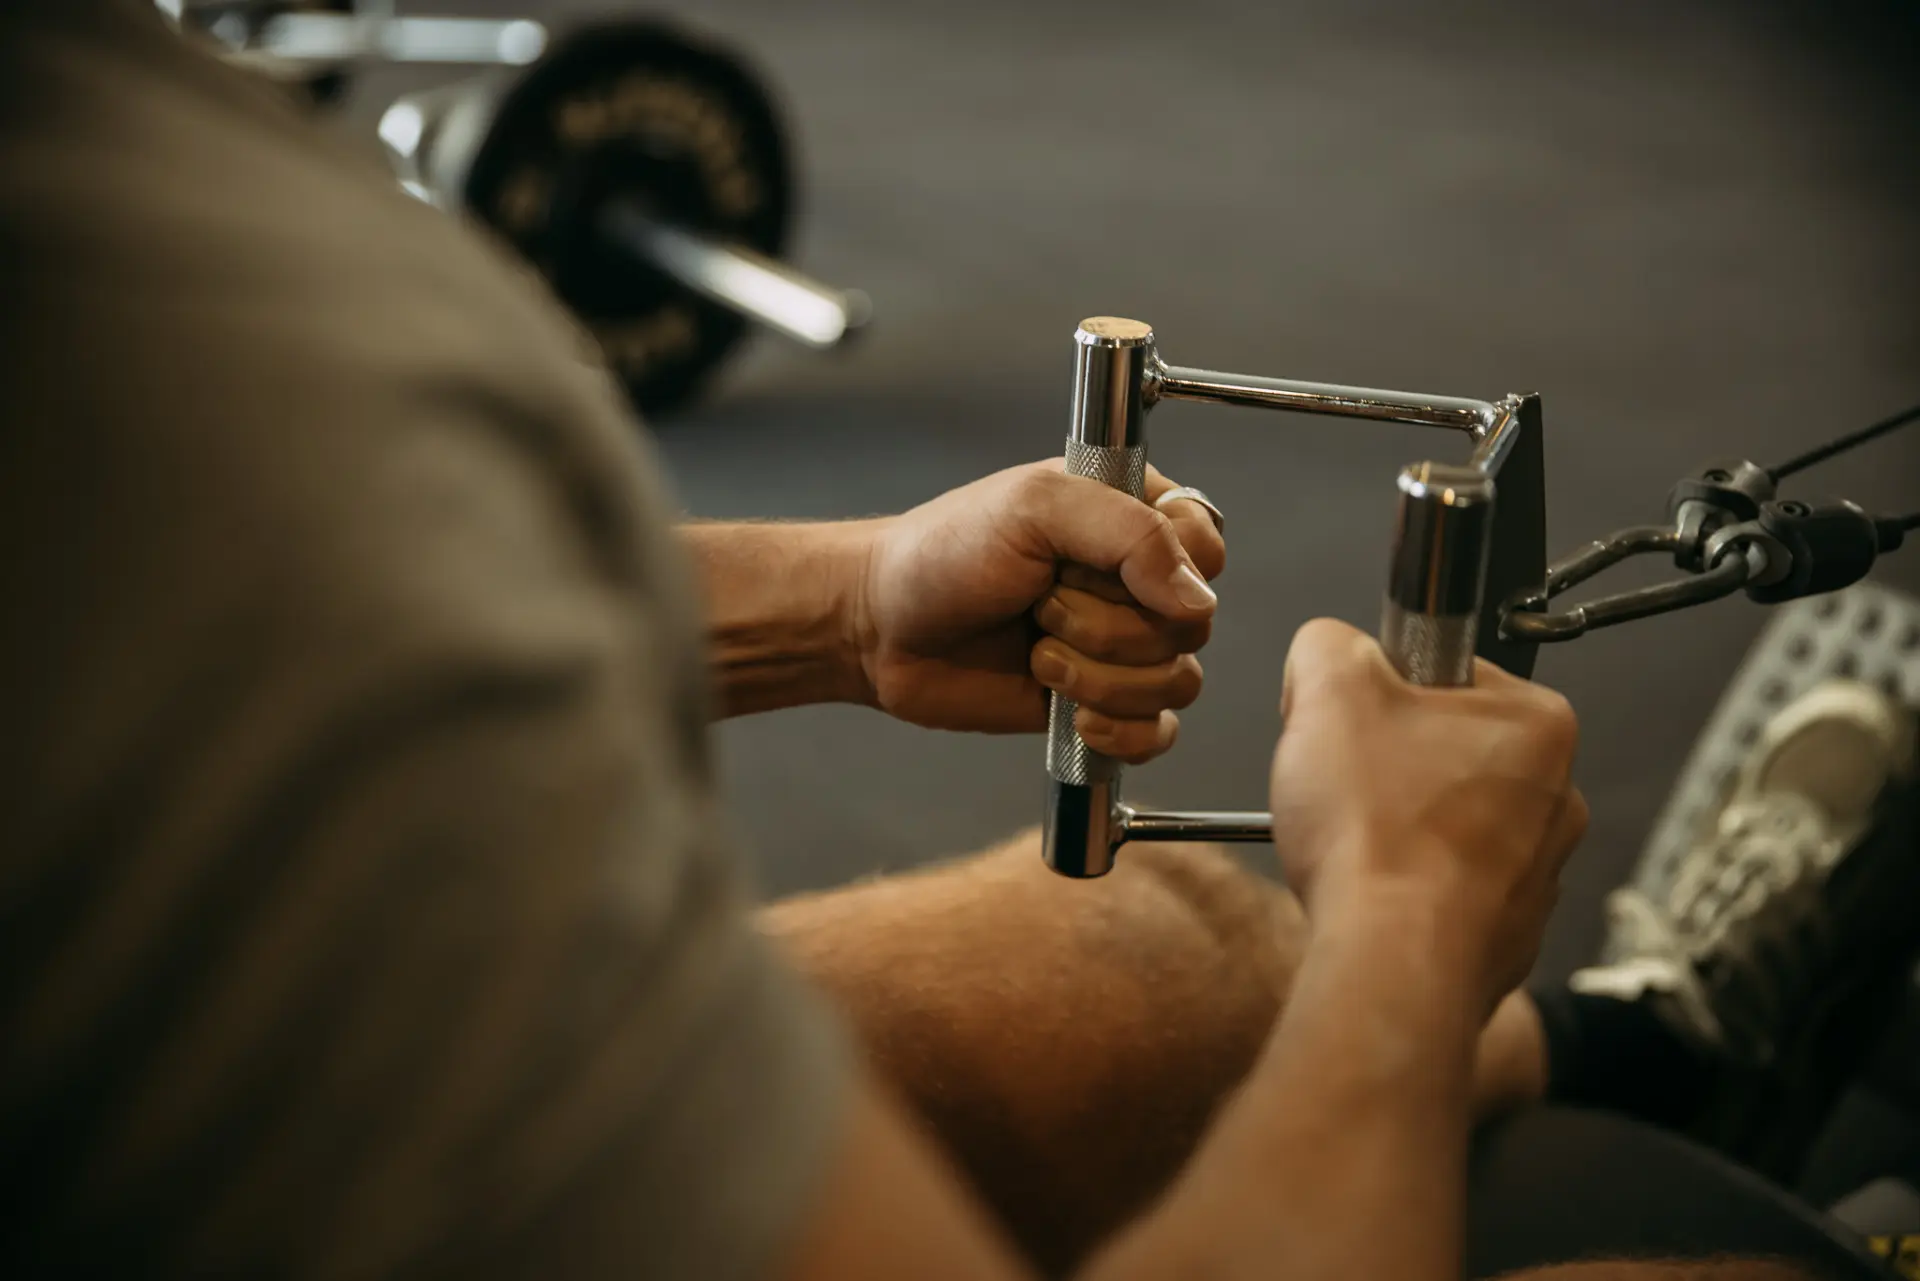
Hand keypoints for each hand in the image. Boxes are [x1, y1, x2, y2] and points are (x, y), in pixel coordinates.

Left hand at [853, 461, 1225, 757]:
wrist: (881, 627)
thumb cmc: (945, 552)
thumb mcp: (1034, 507)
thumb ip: (1128, 534)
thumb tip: (1198, 601)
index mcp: (1130, 516)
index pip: (1206, 545)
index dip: (1168, 569)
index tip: (1096, 568)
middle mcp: (1137, 582)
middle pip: (1192, 625)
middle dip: (1110, 628)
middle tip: (1041, 608)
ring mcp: (1123, 647)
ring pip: (1178, 682)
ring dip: (1103, 679)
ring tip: (1038, 656)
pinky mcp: (1103, 704)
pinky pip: (1158, 733)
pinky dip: (1120, 731)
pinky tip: (1071, 715)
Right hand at [1268, 619, 1586, 1007]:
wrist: (1393, 962)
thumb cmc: (1375, 829)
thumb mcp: (1329, 690)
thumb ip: (1327, 644)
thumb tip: (1328, 651)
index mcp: (1538, 720)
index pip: (1439, 675)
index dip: (1373, 695)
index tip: (1344, 730)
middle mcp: (1560, 794)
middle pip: (1442, 748)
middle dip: (1385, 763)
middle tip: (1341, 789)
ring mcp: (1540, 871)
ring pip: (1444, 821)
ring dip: (1397, 827)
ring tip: (1354, 849)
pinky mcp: (1511, 931)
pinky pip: (1446, 887)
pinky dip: (1408, 886)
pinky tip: (1375, 893)